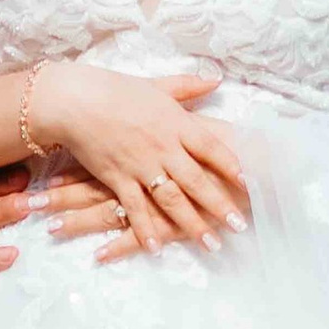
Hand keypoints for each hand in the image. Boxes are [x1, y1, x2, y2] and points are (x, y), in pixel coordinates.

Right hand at [30, 62, 246, 253]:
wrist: (76, 100)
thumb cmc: (117, 89)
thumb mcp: (158, 85)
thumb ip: (189, 86)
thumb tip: (216, 79)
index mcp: (176, 123)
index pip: (213, 148)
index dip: (234, 166)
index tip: (253, 183)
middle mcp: (164, 147)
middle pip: (198, 181)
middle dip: (221, 205)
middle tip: (241, 224)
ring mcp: (141, 166)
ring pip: (172, 200)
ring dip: (193, 224)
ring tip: (212, 244)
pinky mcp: (118, 178)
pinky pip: (135, 208)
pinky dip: (146, 229)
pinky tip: (158, 248)